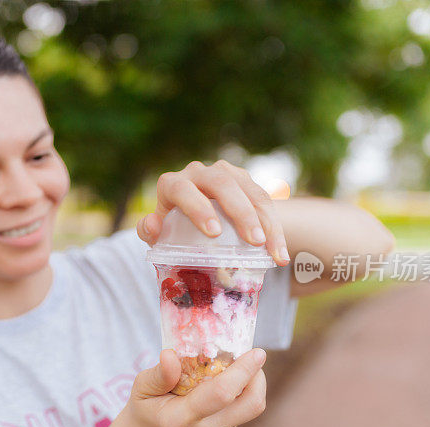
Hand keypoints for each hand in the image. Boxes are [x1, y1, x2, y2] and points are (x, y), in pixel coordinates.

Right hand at [118, 348, 266, 426]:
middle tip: (252, 356)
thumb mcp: (141, 388)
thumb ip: (159, 374)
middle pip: (250, 405)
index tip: (257, 352)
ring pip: (251, 408)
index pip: (221, 394)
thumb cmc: (144, 409)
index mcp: (180, 419)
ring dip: (252, 383)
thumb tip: (171, 355)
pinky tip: (225, 382)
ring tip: (238, 365)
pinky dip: (241, 392)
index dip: (243, 372)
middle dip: (258, 377)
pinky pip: (243, 411)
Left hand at [137, 160, 289, 265]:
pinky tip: (280, 252)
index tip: (214, 233)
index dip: (198, 208)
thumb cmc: (170, 230)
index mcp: (172, 184)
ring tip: (272, 250)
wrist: (189, 222)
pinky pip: (264, 199)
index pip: (183, 189)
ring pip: (249, 190)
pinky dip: (275, 227)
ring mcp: (225, 173)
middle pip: (223, 184)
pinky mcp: (245, 181)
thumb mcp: (157, 234)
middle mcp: (198, 172)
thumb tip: (153, 225)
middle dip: (241, 212)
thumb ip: (149, 231)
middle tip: (253, 241)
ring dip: (265, 221)